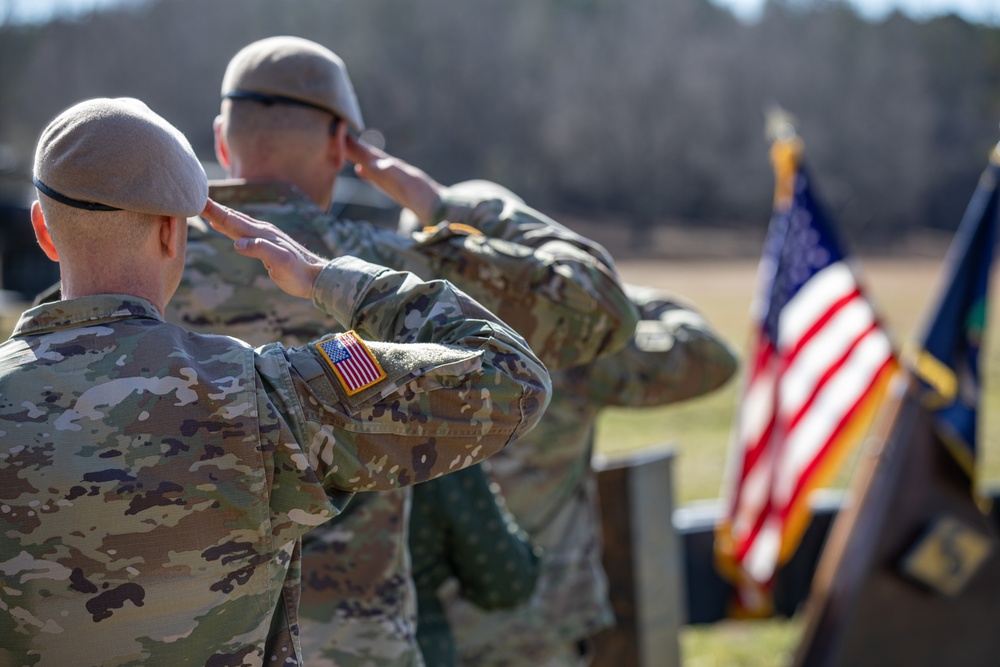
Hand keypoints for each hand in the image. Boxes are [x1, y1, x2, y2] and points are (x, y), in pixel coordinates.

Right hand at [200, 198, 327, 298]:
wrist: (317, 277)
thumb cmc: (298, 274)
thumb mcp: (280, 263)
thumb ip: (260, 250)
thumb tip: (237, 243)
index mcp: (262, 234)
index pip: (232, 220)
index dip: (214, 211)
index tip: (197, 200)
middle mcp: (262, 231)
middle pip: (233, 217)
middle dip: (213, 208)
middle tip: (193, 197)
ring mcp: (265, 236)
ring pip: (237, 222)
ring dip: (220, 215)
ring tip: (204, 208)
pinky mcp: (266, 244)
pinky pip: (242, 231)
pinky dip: (229, 226)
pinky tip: (222, 226)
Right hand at [346, 135, 443, 224]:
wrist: (444, 211)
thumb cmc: (425, 199)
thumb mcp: (407, 186)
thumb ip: (389, 174)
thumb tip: (368, 164)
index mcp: (392, 167)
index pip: (367, 153)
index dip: (352, 145)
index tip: (337, 132)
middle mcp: (392, 170)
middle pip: (368, 155)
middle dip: (352, 147)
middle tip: (334, 136)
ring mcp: (395, 179)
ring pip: (370, 164)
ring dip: (356, 157)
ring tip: (342, 150)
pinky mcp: (397, 189)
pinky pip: (376, 177)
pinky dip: (366, 171)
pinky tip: (361, 172)